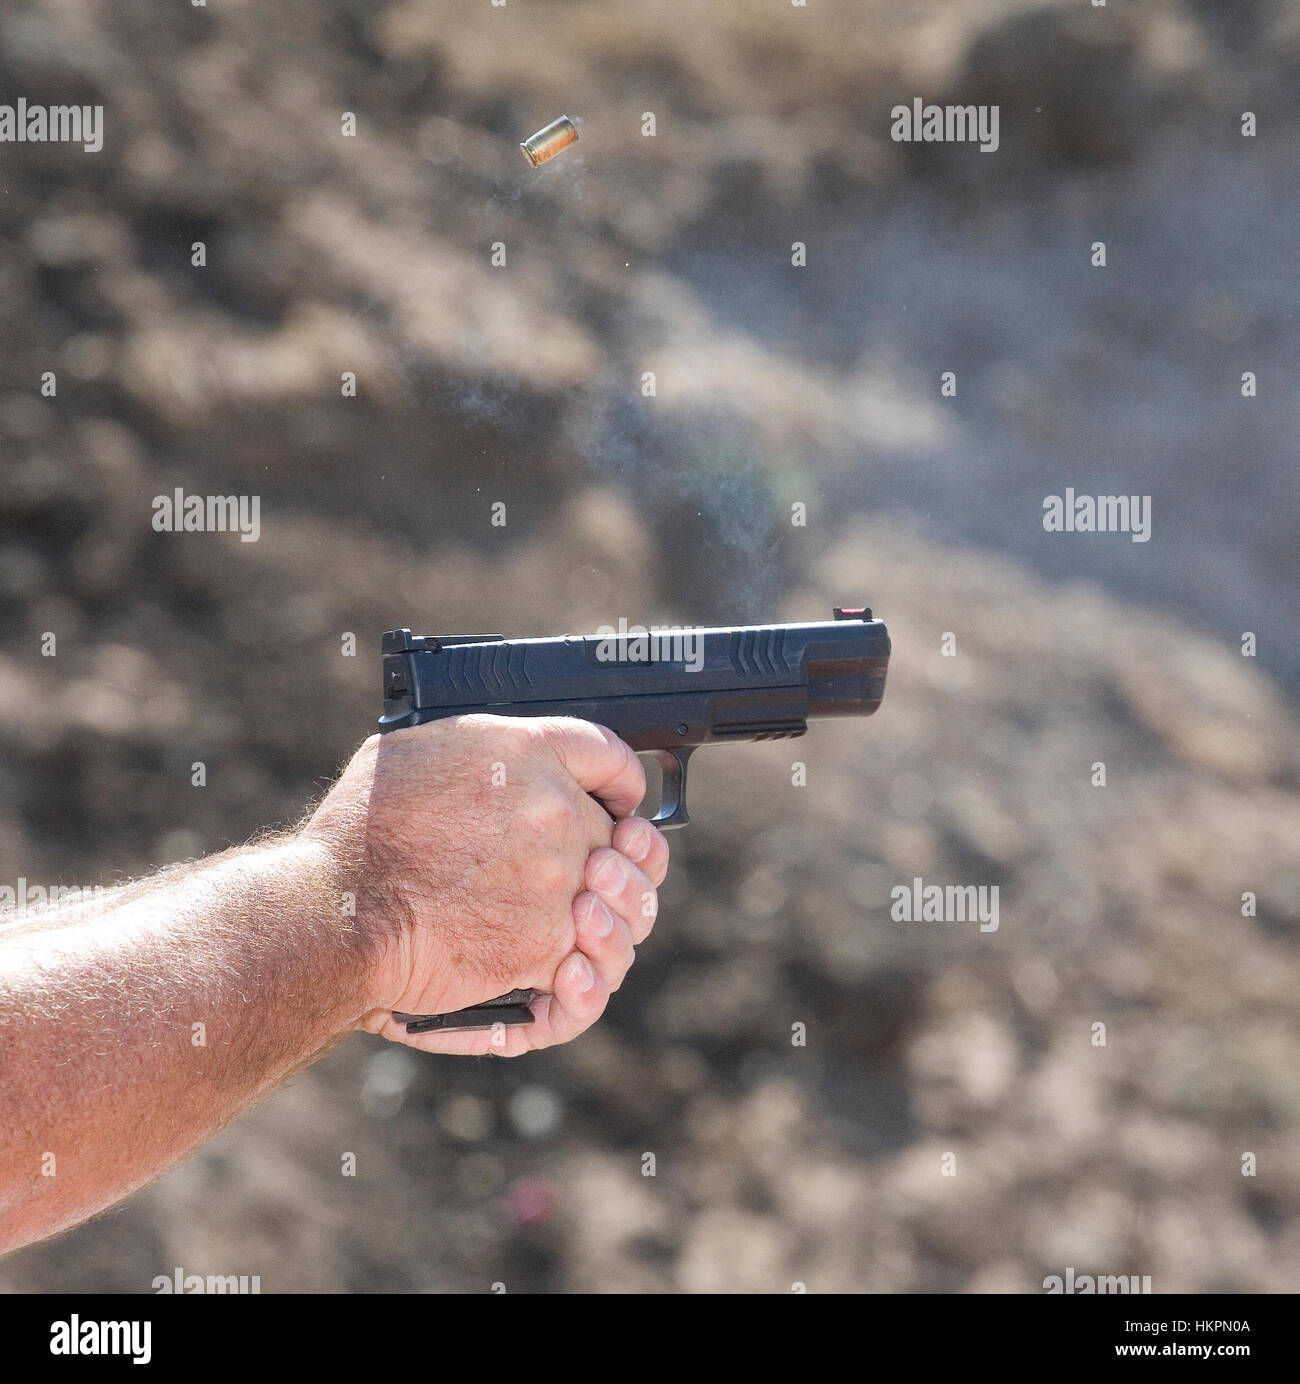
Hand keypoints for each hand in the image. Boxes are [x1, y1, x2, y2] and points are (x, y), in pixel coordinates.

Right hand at [303, 715, 669, 1054]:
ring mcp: (558, 880)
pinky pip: (590, 968)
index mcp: (525, 752)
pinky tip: (571, 976)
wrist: (336, 914)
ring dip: (615, 918)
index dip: (623, 781)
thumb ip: (477, 753)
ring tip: (588, 924)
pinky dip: (584, 981)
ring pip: (623, 905)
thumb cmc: (357, 834)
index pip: (608, 754)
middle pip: (621, 837)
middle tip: (598, 877)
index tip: (621, 802)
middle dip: (616, 859)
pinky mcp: (547, 945)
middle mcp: (555, 810)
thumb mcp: (414, 753)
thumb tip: (500, 762)